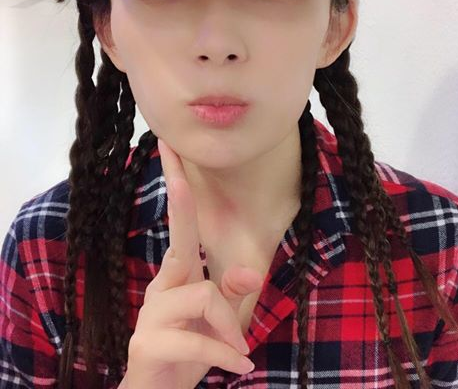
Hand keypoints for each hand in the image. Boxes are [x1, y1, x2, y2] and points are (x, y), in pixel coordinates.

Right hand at [122, 138, 263, 387]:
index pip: (180, 227)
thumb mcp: (219, 321)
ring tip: (237, 352)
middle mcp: (162, 286)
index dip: (178, 190)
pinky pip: (197, 339)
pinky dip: (223, 355)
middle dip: (180, 202)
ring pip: (202, 294)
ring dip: (226, 327)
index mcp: (178, 276)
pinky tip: (238, 368)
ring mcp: (151, 313)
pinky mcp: (147, 343)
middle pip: (180, 242)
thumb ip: (232, 293)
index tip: (171, 151)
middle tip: (170, 159)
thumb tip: (249, 272)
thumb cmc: (191, 350)